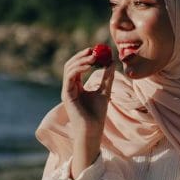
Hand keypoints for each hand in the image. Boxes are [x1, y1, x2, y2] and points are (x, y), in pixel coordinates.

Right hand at [61, 47, 114, 175]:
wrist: (93, 129)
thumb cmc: (97, 113)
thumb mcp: (105, 90)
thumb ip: (107, 76)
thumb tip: (112, 61)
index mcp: (77, 85)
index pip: (78, 66)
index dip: (86, 56)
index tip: (97, 50)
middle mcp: (69, 86)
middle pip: (71, 64)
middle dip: (82, 55)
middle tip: (94, 49)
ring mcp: (67, 90)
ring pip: (69, 68)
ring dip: (81, 60)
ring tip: (94, 56)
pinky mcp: (66, 95)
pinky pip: (69, 77)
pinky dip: (78, 68)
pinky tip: (89, 65)